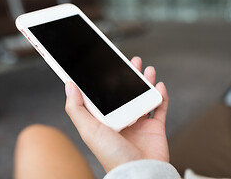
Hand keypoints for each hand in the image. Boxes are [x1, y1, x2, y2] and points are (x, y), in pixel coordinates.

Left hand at [64, 56, 168, 172]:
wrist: (139, 172)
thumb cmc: (112, 155)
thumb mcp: (88, 129)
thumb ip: (76, 108)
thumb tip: (69, 86)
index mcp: (106, 120)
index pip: (106, 94)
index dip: (108, 79)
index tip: (109, 64)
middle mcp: (122, 120)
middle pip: (126, 93)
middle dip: (130, 76)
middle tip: (132, 62)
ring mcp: (139, 124)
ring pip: (143, 97)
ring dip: (146, 82)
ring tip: (147, 69)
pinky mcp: (155, 128)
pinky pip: (160, 108)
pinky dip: (161, 96)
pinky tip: (159, 85)